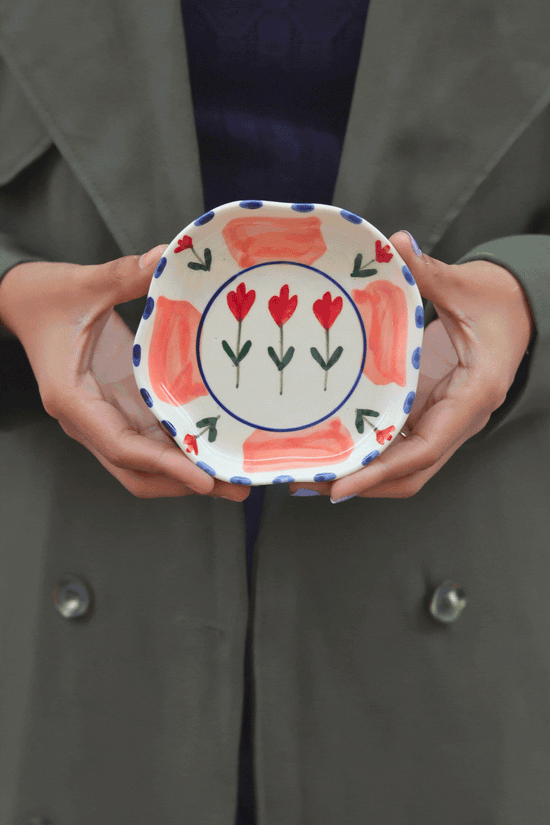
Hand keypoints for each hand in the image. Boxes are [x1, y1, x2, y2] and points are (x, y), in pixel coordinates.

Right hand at [0, 248, 249, 499]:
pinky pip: (148, 443)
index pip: (123, 447)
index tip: (205, 480)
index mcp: (73, 399)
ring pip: (143, 465)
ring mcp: (102, 419)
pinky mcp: (114, 410)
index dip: (166, 466)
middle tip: (235, 487)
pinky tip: (211, 449)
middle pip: (136, 472)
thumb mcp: (84, 282)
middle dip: (183, 484)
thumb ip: (123, 274)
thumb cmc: (47, 296)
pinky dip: (178, 452)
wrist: (23, 303)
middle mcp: (87, 420)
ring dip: (185, 475)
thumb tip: (165, 256)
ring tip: (233, 477)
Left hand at [289, 231, 533, 499]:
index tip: (341, 486)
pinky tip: (335, 447)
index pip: (424, 449)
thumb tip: (394, 244)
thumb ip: (429, 272)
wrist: (520, 309)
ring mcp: (445, 419)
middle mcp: (459, 418)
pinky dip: (370, 453)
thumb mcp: (466, 285)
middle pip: (412, 473)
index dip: (381, 472)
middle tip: (312, 484)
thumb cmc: (499, 300)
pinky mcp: (432, 412)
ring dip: (363, 475)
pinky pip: (401, 444)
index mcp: (472, 396)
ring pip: (405, 466)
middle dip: (364, 485)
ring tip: (312, 474)